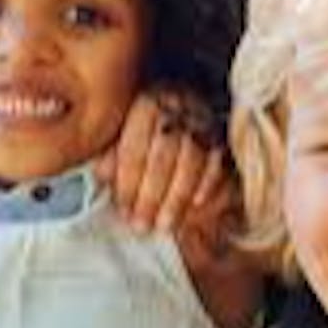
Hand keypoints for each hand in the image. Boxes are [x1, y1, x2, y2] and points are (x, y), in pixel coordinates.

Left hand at [95, 90, 215, 232]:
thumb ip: (111, 155)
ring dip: (177, 199)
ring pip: (192, 163)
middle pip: (163, 157)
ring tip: (165, 226)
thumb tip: (102, 181)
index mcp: (146, 106)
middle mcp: (176, 108)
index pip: (135, 148)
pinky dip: (209, 187)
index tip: (123, 211)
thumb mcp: (123, 129)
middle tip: (142, 226)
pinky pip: (219, 163)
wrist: (188, 100)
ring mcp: (203, 121)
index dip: (128, 184)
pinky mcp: (224, 135)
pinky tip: (196, 208)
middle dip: (152, 196)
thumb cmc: (148, 123)